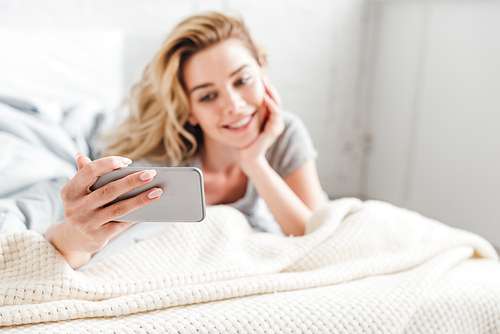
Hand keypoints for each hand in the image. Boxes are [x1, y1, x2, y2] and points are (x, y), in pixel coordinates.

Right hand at [45, 154, 162, 267]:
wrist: (74, 239)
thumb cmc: (83, 207)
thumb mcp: (78, 191)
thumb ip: (84, 174)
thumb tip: (81, 156)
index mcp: (70, 191)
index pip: (90, 171)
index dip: (109, 163)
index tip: (128, 162)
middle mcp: (75, 208)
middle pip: (109, 190)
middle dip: (132, 181)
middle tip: (151, 174)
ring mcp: (86, 223)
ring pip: (119, 208)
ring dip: (141, 199)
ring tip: (157, 191)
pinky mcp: (98, 236)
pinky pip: (122, 223)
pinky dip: (137, 214)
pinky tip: (150, 208)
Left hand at [238, 71, 284, 173]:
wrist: (247, 158)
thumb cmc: (243, 140)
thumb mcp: (242, 120)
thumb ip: (242, 109)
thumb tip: (232, 95)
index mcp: (267, 113)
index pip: (268, 92)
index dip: (264, 78)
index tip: (257, 64)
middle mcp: (274, 117)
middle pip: (273, 93)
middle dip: (267, 79)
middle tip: (261, 66)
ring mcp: (276, 123)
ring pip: (276, 100)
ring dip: (269, 88)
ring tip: (263, 78)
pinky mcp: (274, 129)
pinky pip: (275, 113)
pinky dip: (270, 103)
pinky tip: (264, 96)